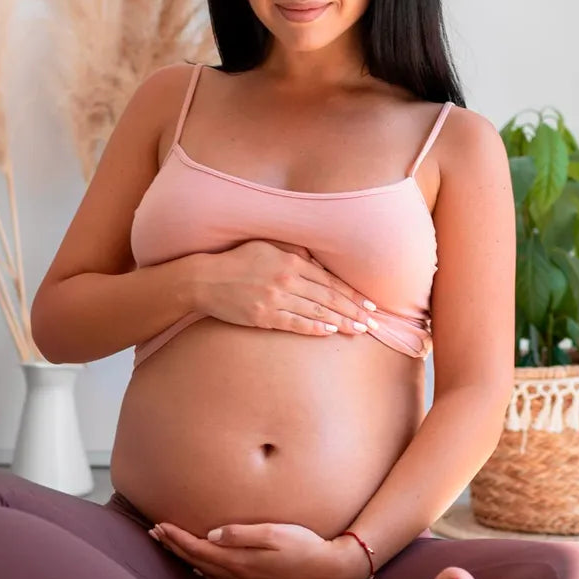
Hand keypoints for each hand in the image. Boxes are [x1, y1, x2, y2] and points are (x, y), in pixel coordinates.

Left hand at [148, 519, 366, 578]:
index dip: (176, 537)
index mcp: (238, 561)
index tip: (159, 525)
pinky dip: (203, 572)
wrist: (328, 573)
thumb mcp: (274, 532)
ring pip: (205, 572)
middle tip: (154, 533)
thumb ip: (241, 533)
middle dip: (173, 547)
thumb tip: (211, 534)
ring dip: (186, 559)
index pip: (197, 549)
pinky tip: (201, 569)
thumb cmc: (305, 546)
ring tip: (171, 546)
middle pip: (196, 561)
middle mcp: (237, 577)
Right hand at [193, 240, 378, 337]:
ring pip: (316, 313)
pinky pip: (295, 324)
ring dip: (340, 322)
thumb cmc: (237, 260)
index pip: (329, 281)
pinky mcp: (263, 317)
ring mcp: (275, 299)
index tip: (369, 304)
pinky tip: (330, 332)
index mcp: (290, 261)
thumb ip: (294, 251)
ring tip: (358, 330)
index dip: (352, 294)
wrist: (206, 279)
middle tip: (372, 323)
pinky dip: (314, 328)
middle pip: (328, 298)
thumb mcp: (267, 246)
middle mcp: (286, 280)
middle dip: (353, 311)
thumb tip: (317, 261)